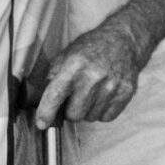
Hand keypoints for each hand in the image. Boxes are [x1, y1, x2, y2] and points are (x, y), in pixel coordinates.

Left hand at [34, 19, 149, 128]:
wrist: (123, 41)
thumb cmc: (91, 48)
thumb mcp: (67, 54)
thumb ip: (53, 76)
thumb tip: (40, 100)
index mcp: (74, 65)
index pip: (55, 95)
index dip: (46, 112)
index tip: (41, 123)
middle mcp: (93, 77)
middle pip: (74, 114)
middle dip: (70, 109)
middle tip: (75, 95)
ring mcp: (111, 87)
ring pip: (90, 118)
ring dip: (87, 109)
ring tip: (92, 91)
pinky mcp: (125, 94)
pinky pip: (106, 118)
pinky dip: (101, 110)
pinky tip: (103, 94)